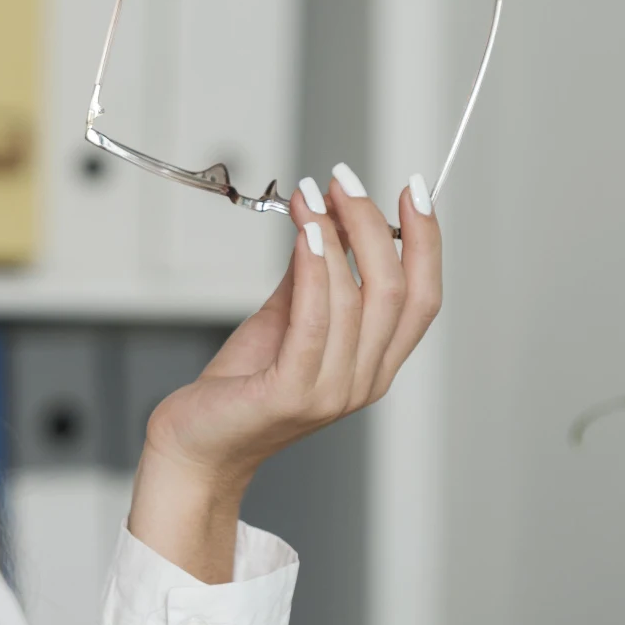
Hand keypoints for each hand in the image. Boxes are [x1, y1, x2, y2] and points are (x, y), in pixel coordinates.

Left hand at [128, 166, 443, 581]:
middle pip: (395, 290)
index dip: (428, 241)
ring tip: (311, 196)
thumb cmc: (240, 387)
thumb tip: (327, 220)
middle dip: (374, 223)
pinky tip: (305, 234)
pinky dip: (314, 270)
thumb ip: (314, 278)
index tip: (415, 189)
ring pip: (356, 300)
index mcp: (376, 365)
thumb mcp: (286, 319)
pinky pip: (316, 321)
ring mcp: (332, 392)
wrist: (196, 443)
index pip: (423, 298)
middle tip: (344, 180)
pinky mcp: (293, 394)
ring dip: (336, 234)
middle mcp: (365, 382)